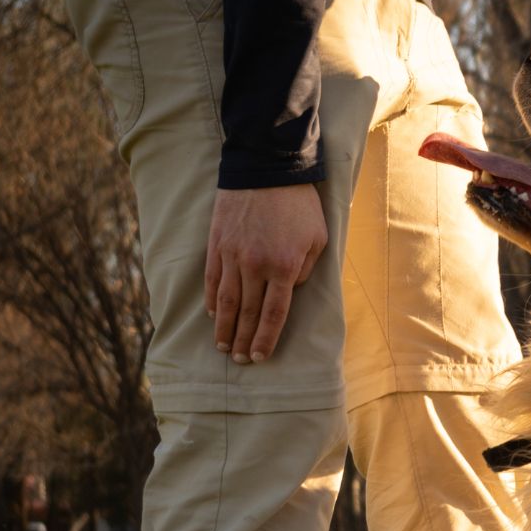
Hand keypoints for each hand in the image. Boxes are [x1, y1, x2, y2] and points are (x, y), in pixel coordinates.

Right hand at [203, 184, 327, 363]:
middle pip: (248, 313)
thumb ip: (306, 270)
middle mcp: (256, 265)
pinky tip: (213, 314)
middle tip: (239, 360)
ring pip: (227, 301)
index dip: (266, 338)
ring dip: (224, 327)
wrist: (267, 170)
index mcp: (285, 267)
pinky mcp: (217, 243)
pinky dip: (213, 300)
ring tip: (223, 346)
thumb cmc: (300, 206)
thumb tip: (290, 291)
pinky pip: (213, 279)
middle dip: (243, 340)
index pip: (273, 314)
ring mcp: (232, 255)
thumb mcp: (318, 239)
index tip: (260, 357)